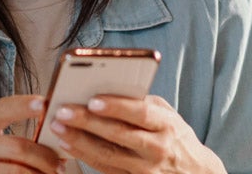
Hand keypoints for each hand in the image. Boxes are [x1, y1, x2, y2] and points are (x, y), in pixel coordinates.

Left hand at [47, 95, 225, 173]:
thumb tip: (107, 86)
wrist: (194, 171)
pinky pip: (105, 169)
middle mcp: (158, 148)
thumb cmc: (173, 134)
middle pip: (118, 134)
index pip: (140, 113)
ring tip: (57, 127)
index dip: (116, 107)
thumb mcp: (166, 114)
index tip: (92, 100)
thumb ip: (142, 101)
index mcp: (166, 124)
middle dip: (87, 122)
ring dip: (79, 141)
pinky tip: (66, 145)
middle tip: (62, 111)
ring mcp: (146, 169)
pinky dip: (84, 156)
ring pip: (108, 155)